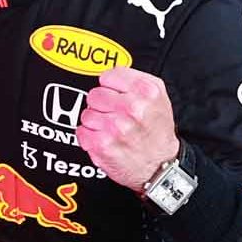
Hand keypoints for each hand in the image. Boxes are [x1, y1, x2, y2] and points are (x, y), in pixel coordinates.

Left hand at [76, 67, 180, 193]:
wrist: (160, 167)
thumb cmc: (157, 132)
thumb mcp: (158, 97)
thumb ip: (134, 79)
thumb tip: (109, 74)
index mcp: (146, 92)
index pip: (108, 76)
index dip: (110, 86)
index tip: (116, 94)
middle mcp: (132, 108)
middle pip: (94, 94)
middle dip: (102, 105)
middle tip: (115, 115)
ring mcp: (116, 127)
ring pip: (86, 113)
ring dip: (96, 122)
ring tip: (112, 129)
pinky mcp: (102, 145)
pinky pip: (81, 131)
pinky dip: (90, 136)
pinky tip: (106, 140)